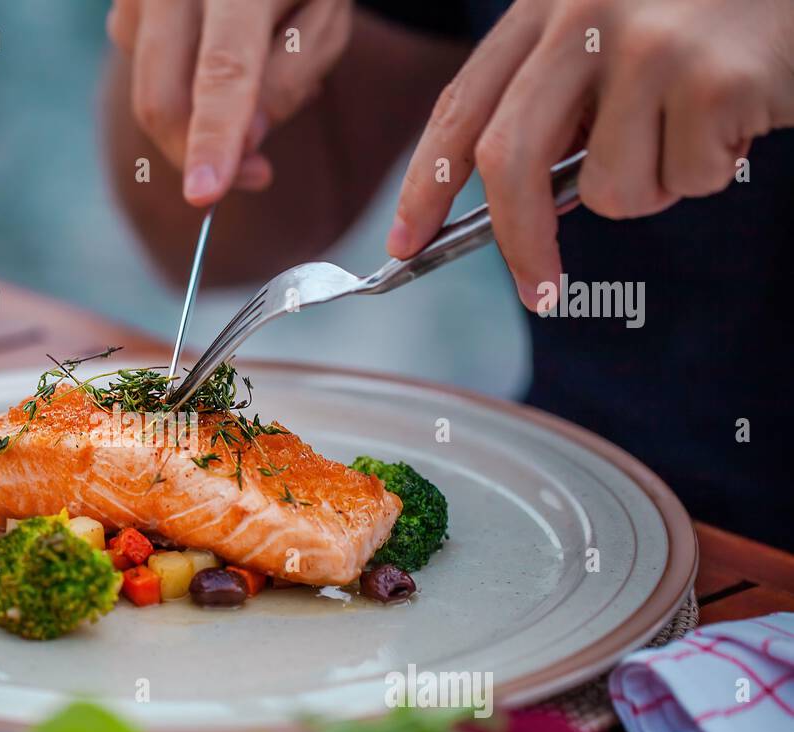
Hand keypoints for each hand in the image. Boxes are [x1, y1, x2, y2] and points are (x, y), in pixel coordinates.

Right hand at [107, 0, 352, 204]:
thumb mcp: (323, 18)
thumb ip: (290, 79)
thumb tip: (245, 146)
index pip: (223, 70)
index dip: (213, 137)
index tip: (206, 194)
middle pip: (162, 97)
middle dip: (197, 154)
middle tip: (258, 174)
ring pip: (150, 90)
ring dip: (199, 112)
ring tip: (256, 71)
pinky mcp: (124, 4)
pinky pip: (143, 68)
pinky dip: (183, 81)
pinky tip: (218, 51)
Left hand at [386, 0, 793, 306]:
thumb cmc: (707, 21)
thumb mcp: (614, 40)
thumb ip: (560, 106)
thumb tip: (518, 211)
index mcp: (546, 5)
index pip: (460, 107)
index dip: (423, 185)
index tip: (403, 245)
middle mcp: (583, 13)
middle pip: (508, 158)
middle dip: (519, 242)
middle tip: (539, 294)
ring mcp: (648, 41)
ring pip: (608, 189)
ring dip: (653, 188)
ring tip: (695, 127)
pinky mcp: (711, 76)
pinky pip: (683, 181)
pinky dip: (711, 170)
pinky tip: (736, 115)